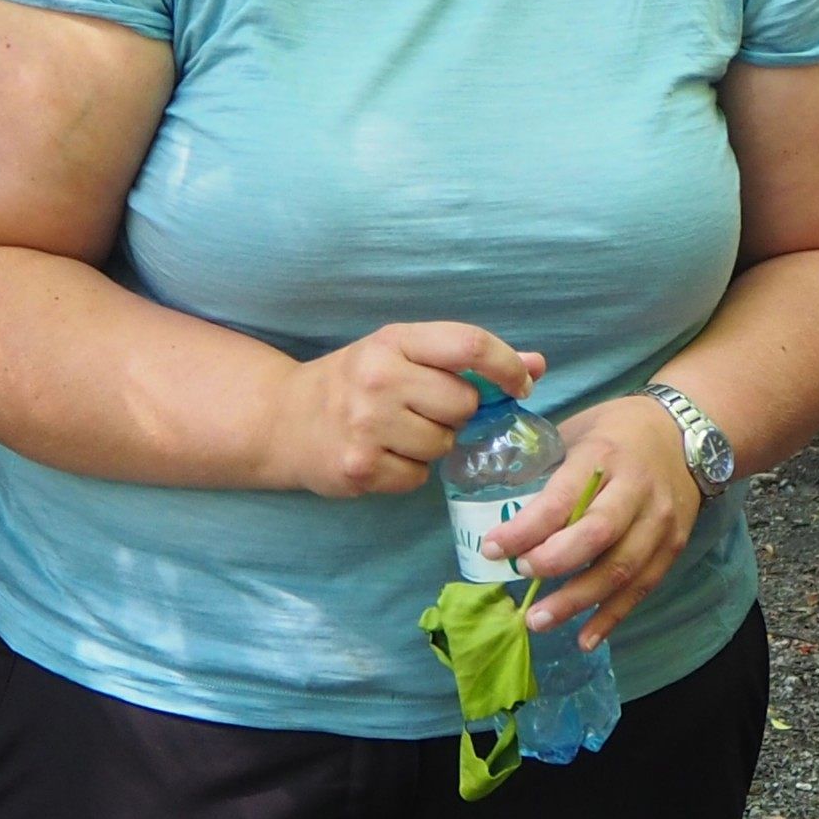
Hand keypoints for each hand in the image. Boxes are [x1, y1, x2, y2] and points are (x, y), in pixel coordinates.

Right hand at [278, 323, 544, 497]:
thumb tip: (537, 365)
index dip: (507, 366)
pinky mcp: (358, 468)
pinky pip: (417, 477)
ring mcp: (366, 424)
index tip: (521, 383)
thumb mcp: (403, 353)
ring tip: (399, 432)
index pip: (468, 345)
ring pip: (443, 444)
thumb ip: (467, 358)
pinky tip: (382, 455)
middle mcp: (378, 377)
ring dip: (433, 444)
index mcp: (393, 340)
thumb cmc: (355, 381)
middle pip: (463, 403)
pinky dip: (408, 471)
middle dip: (459, 412)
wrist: (281, 419)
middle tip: (427, 409)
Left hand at [492, 393, 700, 641]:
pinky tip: (585, 638)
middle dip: (554, 562)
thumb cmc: (618, 431)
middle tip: (521, 577)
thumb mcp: (579, 432)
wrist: (686, 432)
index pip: (562, 498)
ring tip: (540, 621)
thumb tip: (499, 508)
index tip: (493, 549)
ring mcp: (659, 521)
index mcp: (604, 455)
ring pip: (621, 569)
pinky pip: (642, 587)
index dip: (526, 529)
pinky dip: (612, 616)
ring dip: (578, 601)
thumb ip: (548, 469)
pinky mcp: (673, 546)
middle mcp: (637, 489)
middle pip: (597, 536)